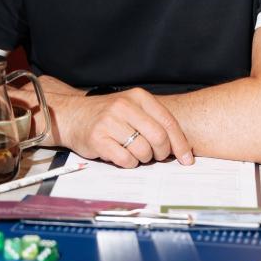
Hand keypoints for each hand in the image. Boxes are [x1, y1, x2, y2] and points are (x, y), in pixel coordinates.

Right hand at [12, 78, 193, 168]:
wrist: (73, 115)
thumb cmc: (108, 115)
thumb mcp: (132, 108)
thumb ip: (154, 121)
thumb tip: (181, 148)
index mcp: (138, 97)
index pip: (168, 122)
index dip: (180, 144)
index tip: (186, 159)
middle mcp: (124, 106)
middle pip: (159, 138)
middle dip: (162, 153)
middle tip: (156, 157)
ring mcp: (110, 122)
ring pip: (143, 151)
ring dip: (143, 159)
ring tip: (134, 153)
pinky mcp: (98, 138)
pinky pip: (126, 160)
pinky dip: (129, 163)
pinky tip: (122, 155)